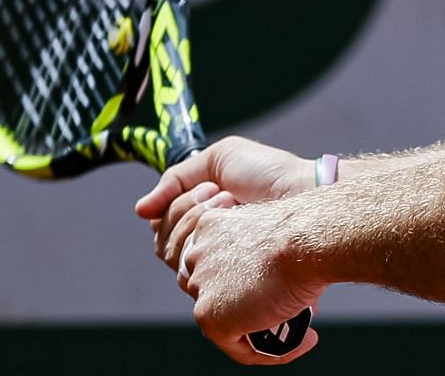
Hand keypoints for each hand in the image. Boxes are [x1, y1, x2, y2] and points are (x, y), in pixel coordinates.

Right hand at [136, 136, 312, 266]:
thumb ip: (175, 179)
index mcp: (203, 220)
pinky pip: (197, 282)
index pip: (163, 230)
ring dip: (202, 227)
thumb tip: (140, 210)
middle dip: (189, 214)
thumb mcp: (220, 159)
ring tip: (234, 205)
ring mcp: (221, 267)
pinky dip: (210, 251)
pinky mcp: (234, 285)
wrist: (304, 193)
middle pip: (166, 248)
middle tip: (223, 194)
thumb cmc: (271, 174)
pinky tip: (238, 231)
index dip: (174, 212)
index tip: (206, 189)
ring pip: (177, 264)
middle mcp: (209, 246)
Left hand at [177, 202, 322, 363]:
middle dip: (244, 304)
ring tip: (295, 329)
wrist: (310, 239)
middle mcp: (198, 255)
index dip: (238, 281)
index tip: (266, 288)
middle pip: (212, 291)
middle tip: (280, 309)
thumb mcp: (275, 230)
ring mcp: (201, 287)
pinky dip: (268, 351)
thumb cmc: (307, 230)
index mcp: (212, 226)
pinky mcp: (210, 316)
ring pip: (225, 320)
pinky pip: (237, 347)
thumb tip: (279, 272)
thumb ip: (261, 250)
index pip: (211, 262)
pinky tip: (301, 340)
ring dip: (256, 328)